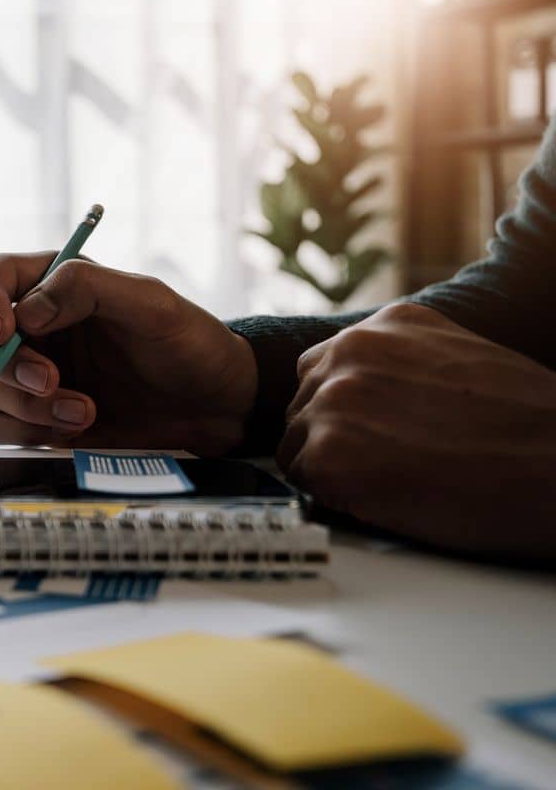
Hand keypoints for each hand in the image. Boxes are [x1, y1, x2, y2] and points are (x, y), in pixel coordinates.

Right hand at [0, 253, 256, 454]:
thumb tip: (26, 310)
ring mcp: (30, 375)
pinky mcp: (34, 419)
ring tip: (83, 411)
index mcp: (55, 285)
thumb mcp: (150, 303)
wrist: (214, 409)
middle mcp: (34, 328)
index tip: (5, 331)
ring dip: (24, 405)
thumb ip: (87, 287)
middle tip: (51, 380)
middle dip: (4, 364)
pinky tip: (74, 427)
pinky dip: (26, 431)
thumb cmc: (188, 345)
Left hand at [279, 303, 555, 561]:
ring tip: (393, 480)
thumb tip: (368, 392)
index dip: (342, 408)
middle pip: (302, 404)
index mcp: (386, 326)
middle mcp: (350, 353)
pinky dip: (334, 497)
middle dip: (332, 436)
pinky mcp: (327, 456)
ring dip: (331, 468)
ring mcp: (333, 402)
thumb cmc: (527, 427)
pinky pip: (305, 482)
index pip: (323, 367)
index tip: (370, 431)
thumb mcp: (463, 360)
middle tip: (385, 464)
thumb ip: (404, 364)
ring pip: (297, 444)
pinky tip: (385, 498)